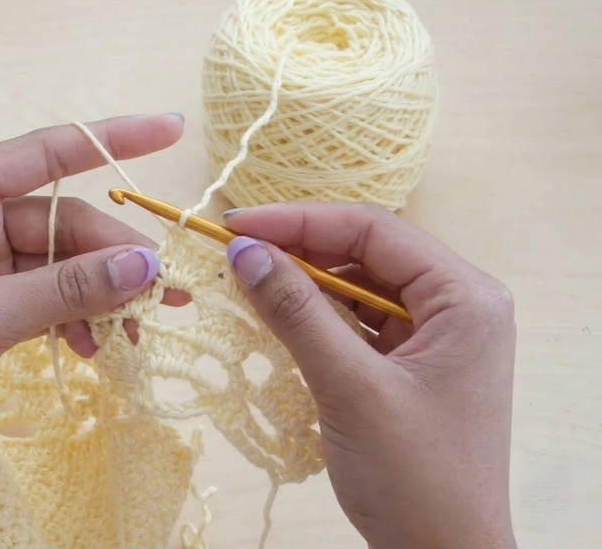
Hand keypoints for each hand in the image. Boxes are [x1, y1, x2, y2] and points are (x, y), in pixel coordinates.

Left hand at [0, 114, 186, 508]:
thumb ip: (65, 288)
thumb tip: (146, 264)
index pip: (44, 153)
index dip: (110, 139)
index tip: (169, 131)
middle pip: (62, 223)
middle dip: (113, 256)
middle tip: (163, 292)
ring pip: (60, 266)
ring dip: (100, 296)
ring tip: (137, 331)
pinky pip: (48, 301)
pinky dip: (75, 321)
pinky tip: (93, 349)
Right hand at [224, 204, 516, 548]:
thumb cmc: (413, 476)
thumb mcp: (349, 387)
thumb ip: (297, 312)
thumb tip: (243, 251)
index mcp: (465, 297)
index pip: (373, 231)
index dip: (299, 222)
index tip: (234, 226)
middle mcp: (458, 304)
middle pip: (367, 253)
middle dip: (299, 250)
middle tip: (233, 252)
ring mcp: (437, 335)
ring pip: (359, 286)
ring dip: (304, 284)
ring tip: (247, 283)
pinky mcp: (413, 363)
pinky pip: (358, 322)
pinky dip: (317, 318)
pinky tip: (277, 317)